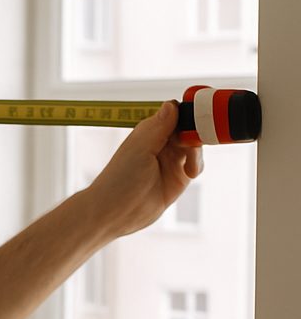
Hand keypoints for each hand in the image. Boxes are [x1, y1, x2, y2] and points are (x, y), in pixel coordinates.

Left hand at [86, 100, 204, 238]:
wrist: (116, 213)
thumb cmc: (119, 180)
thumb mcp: (140, 149)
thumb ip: (158, 127)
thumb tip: (171, 104)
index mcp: (149, 132)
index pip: (176, 113)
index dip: (190, 111)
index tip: (203, 110)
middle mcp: (161, 144)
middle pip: (190, 128)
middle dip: (198, 131)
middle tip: (199, 138)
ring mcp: (170, 161)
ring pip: (195, 146)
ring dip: (197, 150)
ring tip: (188, 164)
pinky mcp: (178, 178)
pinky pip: (195, 165)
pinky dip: (197, 165)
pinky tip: (189, 173)